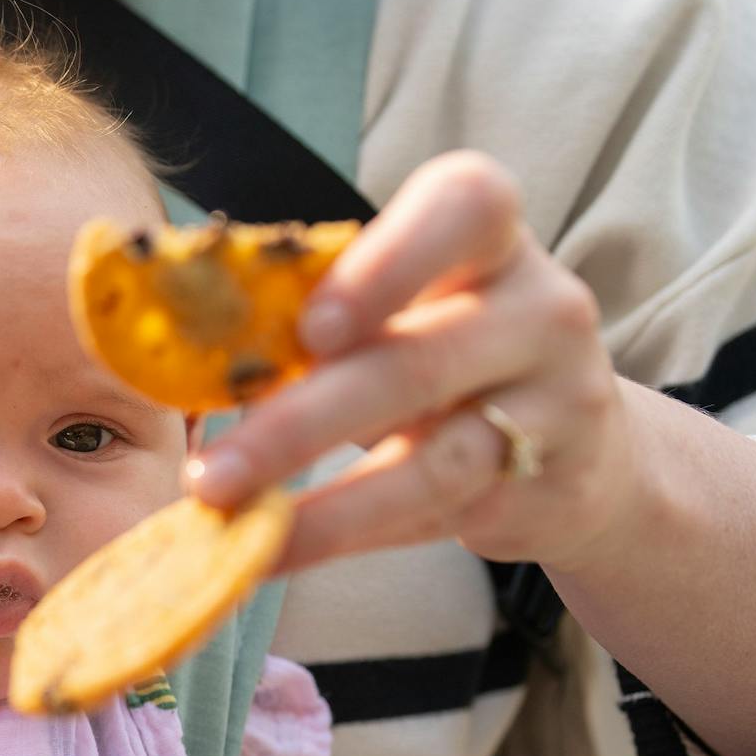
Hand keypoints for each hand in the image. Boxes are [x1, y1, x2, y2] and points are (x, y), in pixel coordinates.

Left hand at [189, 151, 635, 576]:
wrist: (580, 446)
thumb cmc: (442, 349)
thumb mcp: (400, 307)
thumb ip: (314, 307)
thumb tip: (174, 334)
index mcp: (489, 237)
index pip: (466, 208)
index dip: (387, 263)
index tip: (312, 328)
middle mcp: (540, 309)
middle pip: (419, 364)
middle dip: (301, 424)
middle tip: (210, 470)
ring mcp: (557, 402)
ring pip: (435, 461)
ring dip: (321, 504)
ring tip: (229, 518)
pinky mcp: (546, 487)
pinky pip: (437, 515)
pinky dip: (347, 534)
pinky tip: (275, 547)